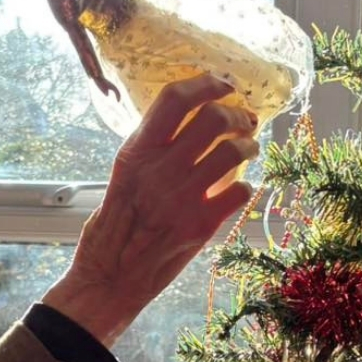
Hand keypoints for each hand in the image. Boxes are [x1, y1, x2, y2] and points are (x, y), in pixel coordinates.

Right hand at [42, 74, 258, 345]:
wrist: (111, 277)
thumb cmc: (113, 226)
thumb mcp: (122, 175)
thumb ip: (152, 147)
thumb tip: (188, 120)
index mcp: (136, 153)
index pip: (174, 99)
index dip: (205, 83)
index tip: (223, 83)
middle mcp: (159, 170)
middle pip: (213, 118)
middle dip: (237, 114)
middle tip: (245, 119)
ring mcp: (182, 198)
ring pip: (234, 151)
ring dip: (249, 146)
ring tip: (249, 149)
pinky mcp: (201, 226)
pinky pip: (241, 192)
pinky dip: (247, 186)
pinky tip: (242, 188)